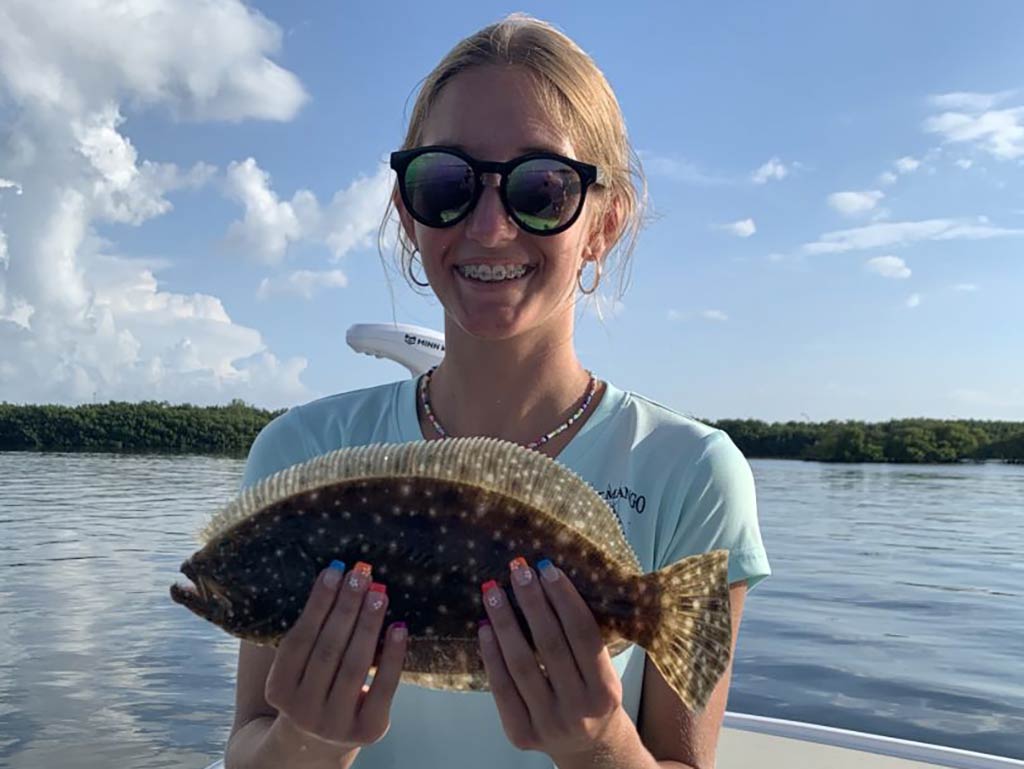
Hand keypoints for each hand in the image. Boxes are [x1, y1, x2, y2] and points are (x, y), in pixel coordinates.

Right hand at [264, 561, 407, 750]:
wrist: (317, 744)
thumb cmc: (312, 687)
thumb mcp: (298, 668)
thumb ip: (312, 632)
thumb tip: (339, 576)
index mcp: (279, 689)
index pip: (299, 640)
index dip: (317, 604)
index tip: (334, 572)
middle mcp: (302, 710)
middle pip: (328, 650)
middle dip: (346, 608)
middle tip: (361, 576)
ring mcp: (334, 724)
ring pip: (354, 666)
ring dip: (368, 625)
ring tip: (379, 594)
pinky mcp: (367, 731)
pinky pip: (383, 688)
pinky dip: (393, 656)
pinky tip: (398, 627)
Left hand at [477, 558, 630, 762]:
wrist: (589, 750)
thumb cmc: (593, 697)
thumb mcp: (604, 672)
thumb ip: (584, 639)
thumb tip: (548, 582)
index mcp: (606, 689)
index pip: (584, 635)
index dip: (565, 599)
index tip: (548, 569)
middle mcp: (579, 708)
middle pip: (550, 645)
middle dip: (532, 602)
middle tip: (517, 570)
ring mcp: (548, 723)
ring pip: (521, 664)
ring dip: (505, 622)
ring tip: (493, 592)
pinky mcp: (521, 734)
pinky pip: (502, 688)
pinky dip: (491, 656)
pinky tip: (485, 629)